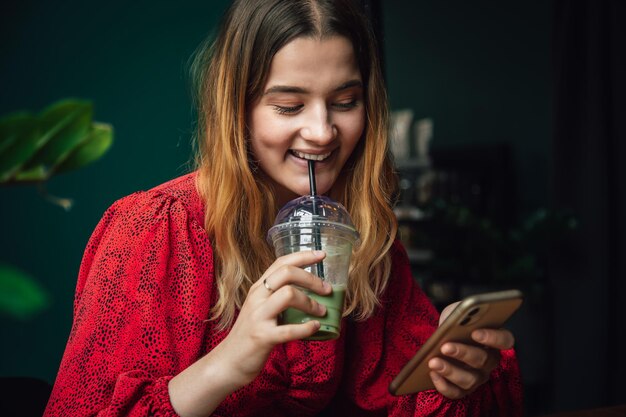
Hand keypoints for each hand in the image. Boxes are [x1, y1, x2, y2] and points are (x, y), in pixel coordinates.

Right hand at [217, 250, 330, 385]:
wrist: (228, 361)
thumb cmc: (250, 334)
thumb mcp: (260, 309)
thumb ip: (277, 297)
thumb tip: (310, 292)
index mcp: (258, 288)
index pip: (281, 263)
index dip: (303, 256)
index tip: (322, 254)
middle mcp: (257, 298)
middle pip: (286, 273)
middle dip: (312, 278)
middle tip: (327, 289)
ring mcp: (258, 316)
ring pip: (288, 295)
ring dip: (311, 302)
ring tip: (322, 312)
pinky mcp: (262, 337)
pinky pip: (288, 329)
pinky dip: (306, 328)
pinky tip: (315, 327)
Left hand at [428, 302, 515, 399]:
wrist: (442, 337)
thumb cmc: (453, 322)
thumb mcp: (456, 312)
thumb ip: (460, 314)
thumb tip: (456, 321)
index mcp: (494, 339)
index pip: (505, 340)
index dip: (493, 338)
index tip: (475, 333)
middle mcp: (490, 361)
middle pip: (484, 361)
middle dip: (463, 353)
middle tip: (445, 347)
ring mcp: (478, 377)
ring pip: (470, 380)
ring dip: (450, 371)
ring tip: (433, 362)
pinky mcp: (463, 389)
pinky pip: (456, 392)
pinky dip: (443, 385)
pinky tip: (432, 373)